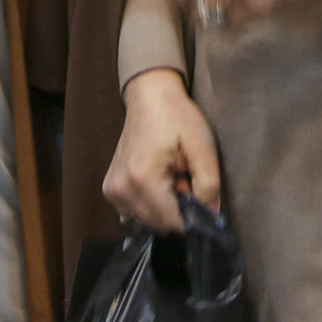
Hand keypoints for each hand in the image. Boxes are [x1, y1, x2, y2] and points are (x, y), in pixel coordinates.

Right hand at [103, 69, 220, 233]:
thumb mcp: (202, 146)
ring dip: (164, 208)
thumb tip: (211, 216)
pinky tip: (156, 181)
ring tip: (171, 177)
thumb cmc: (177, 117)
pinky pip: (135, 213)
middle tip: (184, 179)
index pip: (173, 223)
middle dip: (178, 211)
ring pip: (148, 221)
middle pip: (160, 225)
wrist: (148, 96)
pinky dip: (151, 204)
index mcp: (143, 179)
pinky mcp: (110, 190)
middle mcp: (121, 189)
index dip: (193, 216)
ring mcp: (112, 191)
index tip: (198, 193)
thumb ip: (209, 185)